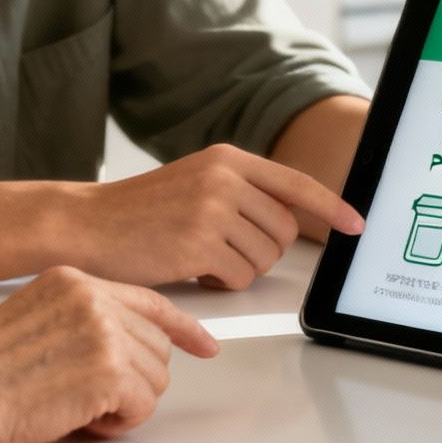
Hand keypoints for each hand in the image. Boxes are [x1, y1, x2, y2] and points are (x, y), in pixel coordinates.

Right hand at [0, 266, 218, 442]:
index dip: (183, 327)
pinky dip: (118, 422)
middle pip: (157, 345)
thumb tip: (131, 349)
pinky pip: (144, 405)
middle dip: (134, 380)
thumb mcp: (35, 320)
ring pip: (156, 377)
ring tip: (75, 406)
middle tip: (88, 398)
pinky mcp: (109, 369)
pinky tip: (79, 418)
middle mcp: (94, 296)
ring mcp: (104, 330)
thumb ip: (82, 321)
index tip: (206, 344)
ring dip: (125, 403)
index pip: (148, 299)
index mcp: (73, 279)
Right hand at [61, 144, 364, 289]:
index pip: (296, 183)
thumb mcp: (194, 182)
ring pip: (264, 259)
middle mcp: (225, 178)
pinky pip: (238, 278)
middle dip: (262, 252)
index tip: (357, 223)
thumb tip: (290, 219)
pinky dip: (220, 283)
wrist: (84, 224)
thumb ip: (239, 191)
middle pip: (285, 232)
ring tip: (200, 257)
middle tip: (224, 252)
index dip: (332, 206)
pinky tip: (190, 269)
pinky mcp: (199, 243)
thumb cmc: (138, 212)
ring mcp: (213, 209)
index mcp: (227, 159)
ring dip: (239, 270)